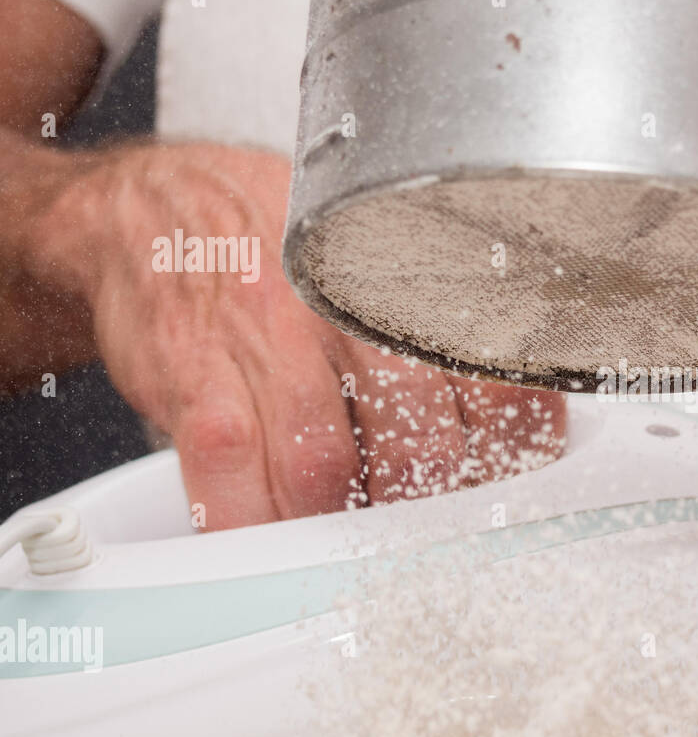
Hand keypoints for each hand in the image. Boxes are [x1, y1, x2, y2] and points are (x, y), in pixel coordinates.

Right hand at [24, 142, 565, 528]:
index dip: (509, 451)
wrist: (149, 203)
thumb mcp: (375, 264)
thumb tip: (508, 413)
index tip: (506, 483)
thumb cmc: (275, 245)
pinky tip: (264, 531)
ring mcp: (269, 339)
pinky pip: (232, 464)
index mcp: (404, 288)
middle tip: (418, 519)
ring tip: (347, 533)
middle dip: (426, 503)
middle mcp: (344, 310)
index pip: (494, 383)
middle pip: (420, 441)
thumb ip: (438, 337)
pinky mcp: (195, 369)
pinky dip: (251, 517)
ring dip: (343, 523)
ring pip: (330, 466)